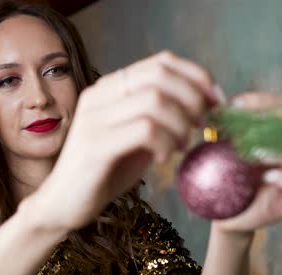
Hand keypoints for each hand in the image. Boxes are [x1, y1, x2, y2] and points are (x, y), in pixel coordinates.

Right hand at [36, 51, 220, 229]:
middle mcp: (98, 96)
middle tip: (204, 124)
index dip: (196, 76)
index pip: (160, 62)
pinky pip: (144, 130)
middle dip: (193, 98)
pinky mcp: (95, 146)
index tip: (216, 100)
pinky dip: (165, 142)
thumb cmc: (104, 172)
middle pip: (160, 76)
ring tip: (183, 145)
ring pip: (154, 101)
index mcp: (109, 89)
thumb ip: (160, 119)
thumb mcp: (136, 139)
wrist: (64, 205)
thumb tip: (204, 107)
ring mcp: (94, 119)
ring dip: (181, 124)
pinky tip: (165, 158)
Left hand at [212, 92, 281, 233]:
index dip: (262, 101)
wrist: (228, 211)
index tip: (235, 105)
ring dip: (281, 151)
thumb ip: (223, 128)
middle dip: (274, 122)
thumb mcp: (222, 148)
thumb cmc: (227, 175)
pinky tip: (270, 177)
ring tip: (257, 154)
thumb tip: (212, 109)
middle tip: (247, 129)